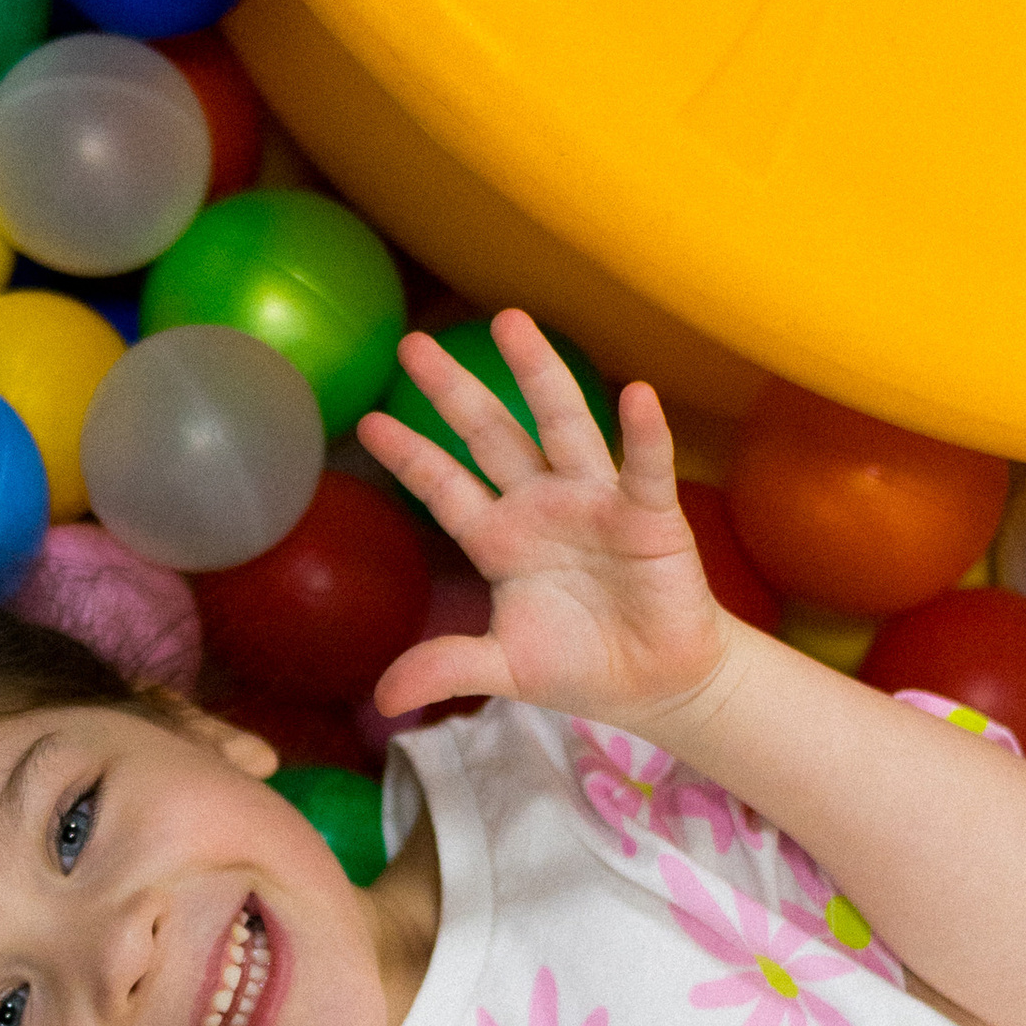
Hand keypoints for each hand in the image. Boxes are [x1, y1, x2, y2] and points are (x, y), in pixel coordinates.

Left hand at [356, 310, 731, 730]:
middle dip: (454, 391)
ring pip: (561, 426)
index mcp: (500, 539)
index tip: (367, 421)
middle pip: (490, 436)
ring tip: (511, 323)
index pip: (444, 487)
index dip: (409, 456)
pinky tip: (636, 394)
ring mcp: (595, 504)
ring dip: (539, 375)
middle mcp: (541, 506)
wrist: (657, 687)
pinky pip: (644, 470)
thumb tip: (384, 702)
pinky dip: (643, 434)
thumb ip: (447, 667)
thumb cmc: (580, 664)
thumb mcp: (504, 669)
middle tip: (413, 344)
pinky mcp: (649, 518)